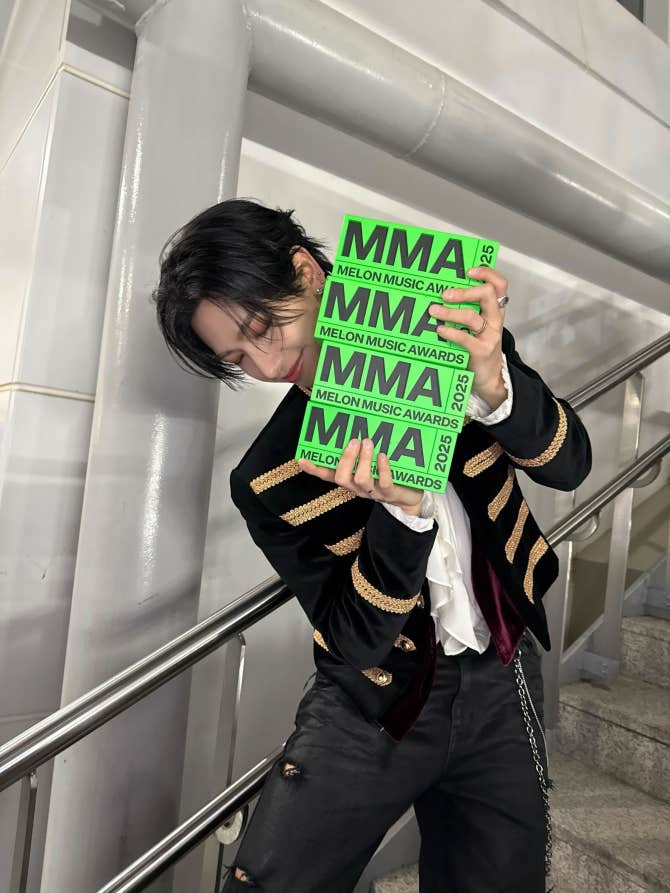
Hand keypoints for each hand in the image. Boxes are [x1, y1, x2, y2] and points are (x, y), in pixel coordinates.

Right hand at [297, 438, 423, 513]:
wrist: (409, 497)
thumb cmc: (388, 475)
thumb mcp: (372, 463)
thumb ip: (362, 451)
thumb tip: (356, 427)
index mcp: (350, 479)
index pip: (327, 475)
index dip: (314, 469)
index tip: (302, 458)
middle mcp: (357, 487)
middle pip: (342, 478)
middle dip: (346, 458)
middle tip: (354, 440)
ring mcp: (373, 491)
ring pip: (361, 479)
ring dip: (363, 460)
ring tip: (368, 442)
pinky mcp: (390, 493)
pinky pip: (384, 482)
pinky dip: (383, 468)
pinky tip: (383, 456)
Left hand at [428, 266, 507, 409]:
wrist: (487, 377)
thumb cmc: (477, 346)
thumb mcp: (476, 325)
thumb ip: (467, 308)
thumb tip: (440, 291)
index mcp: (494, 309)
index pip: (498, 284)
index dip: (486, 273)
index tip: (469, 271)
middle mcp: (495, 319)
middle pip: (487, 294)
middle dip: (464, 291)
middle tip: (444, 294)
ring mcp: (490, 335)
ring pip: (472, 316)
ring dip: (450, 312)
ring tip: (433, 310)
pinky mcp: (482, 350)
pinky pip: (465, 338)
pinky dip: (450, 332)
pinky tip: (439, 329)